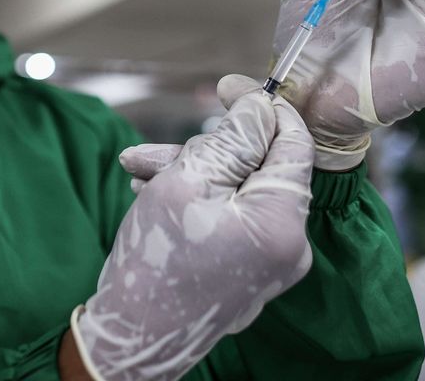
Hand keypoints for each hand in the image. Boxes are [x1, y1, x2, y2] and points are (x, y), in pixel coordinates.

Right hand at [73, 75, 314, 380]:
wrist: (132, 338)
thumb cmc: (155, 262)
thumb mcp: (187, 181)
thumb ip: (232, 138)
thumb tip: (259, 103)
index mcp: (283, 222)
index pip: (293, 143)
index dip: (261, 108)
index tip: (226, 87)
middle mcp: (289, 244)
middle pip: (258, 167)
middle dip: (205, 150)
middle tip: (153, 150)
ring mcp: (271, 261)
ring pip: (237, 190)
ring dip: (190, 173)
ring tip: (139, 171)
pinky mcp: (251, 268)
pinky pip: (231, 217)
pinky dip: (197, 200)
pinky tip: (152, 192)